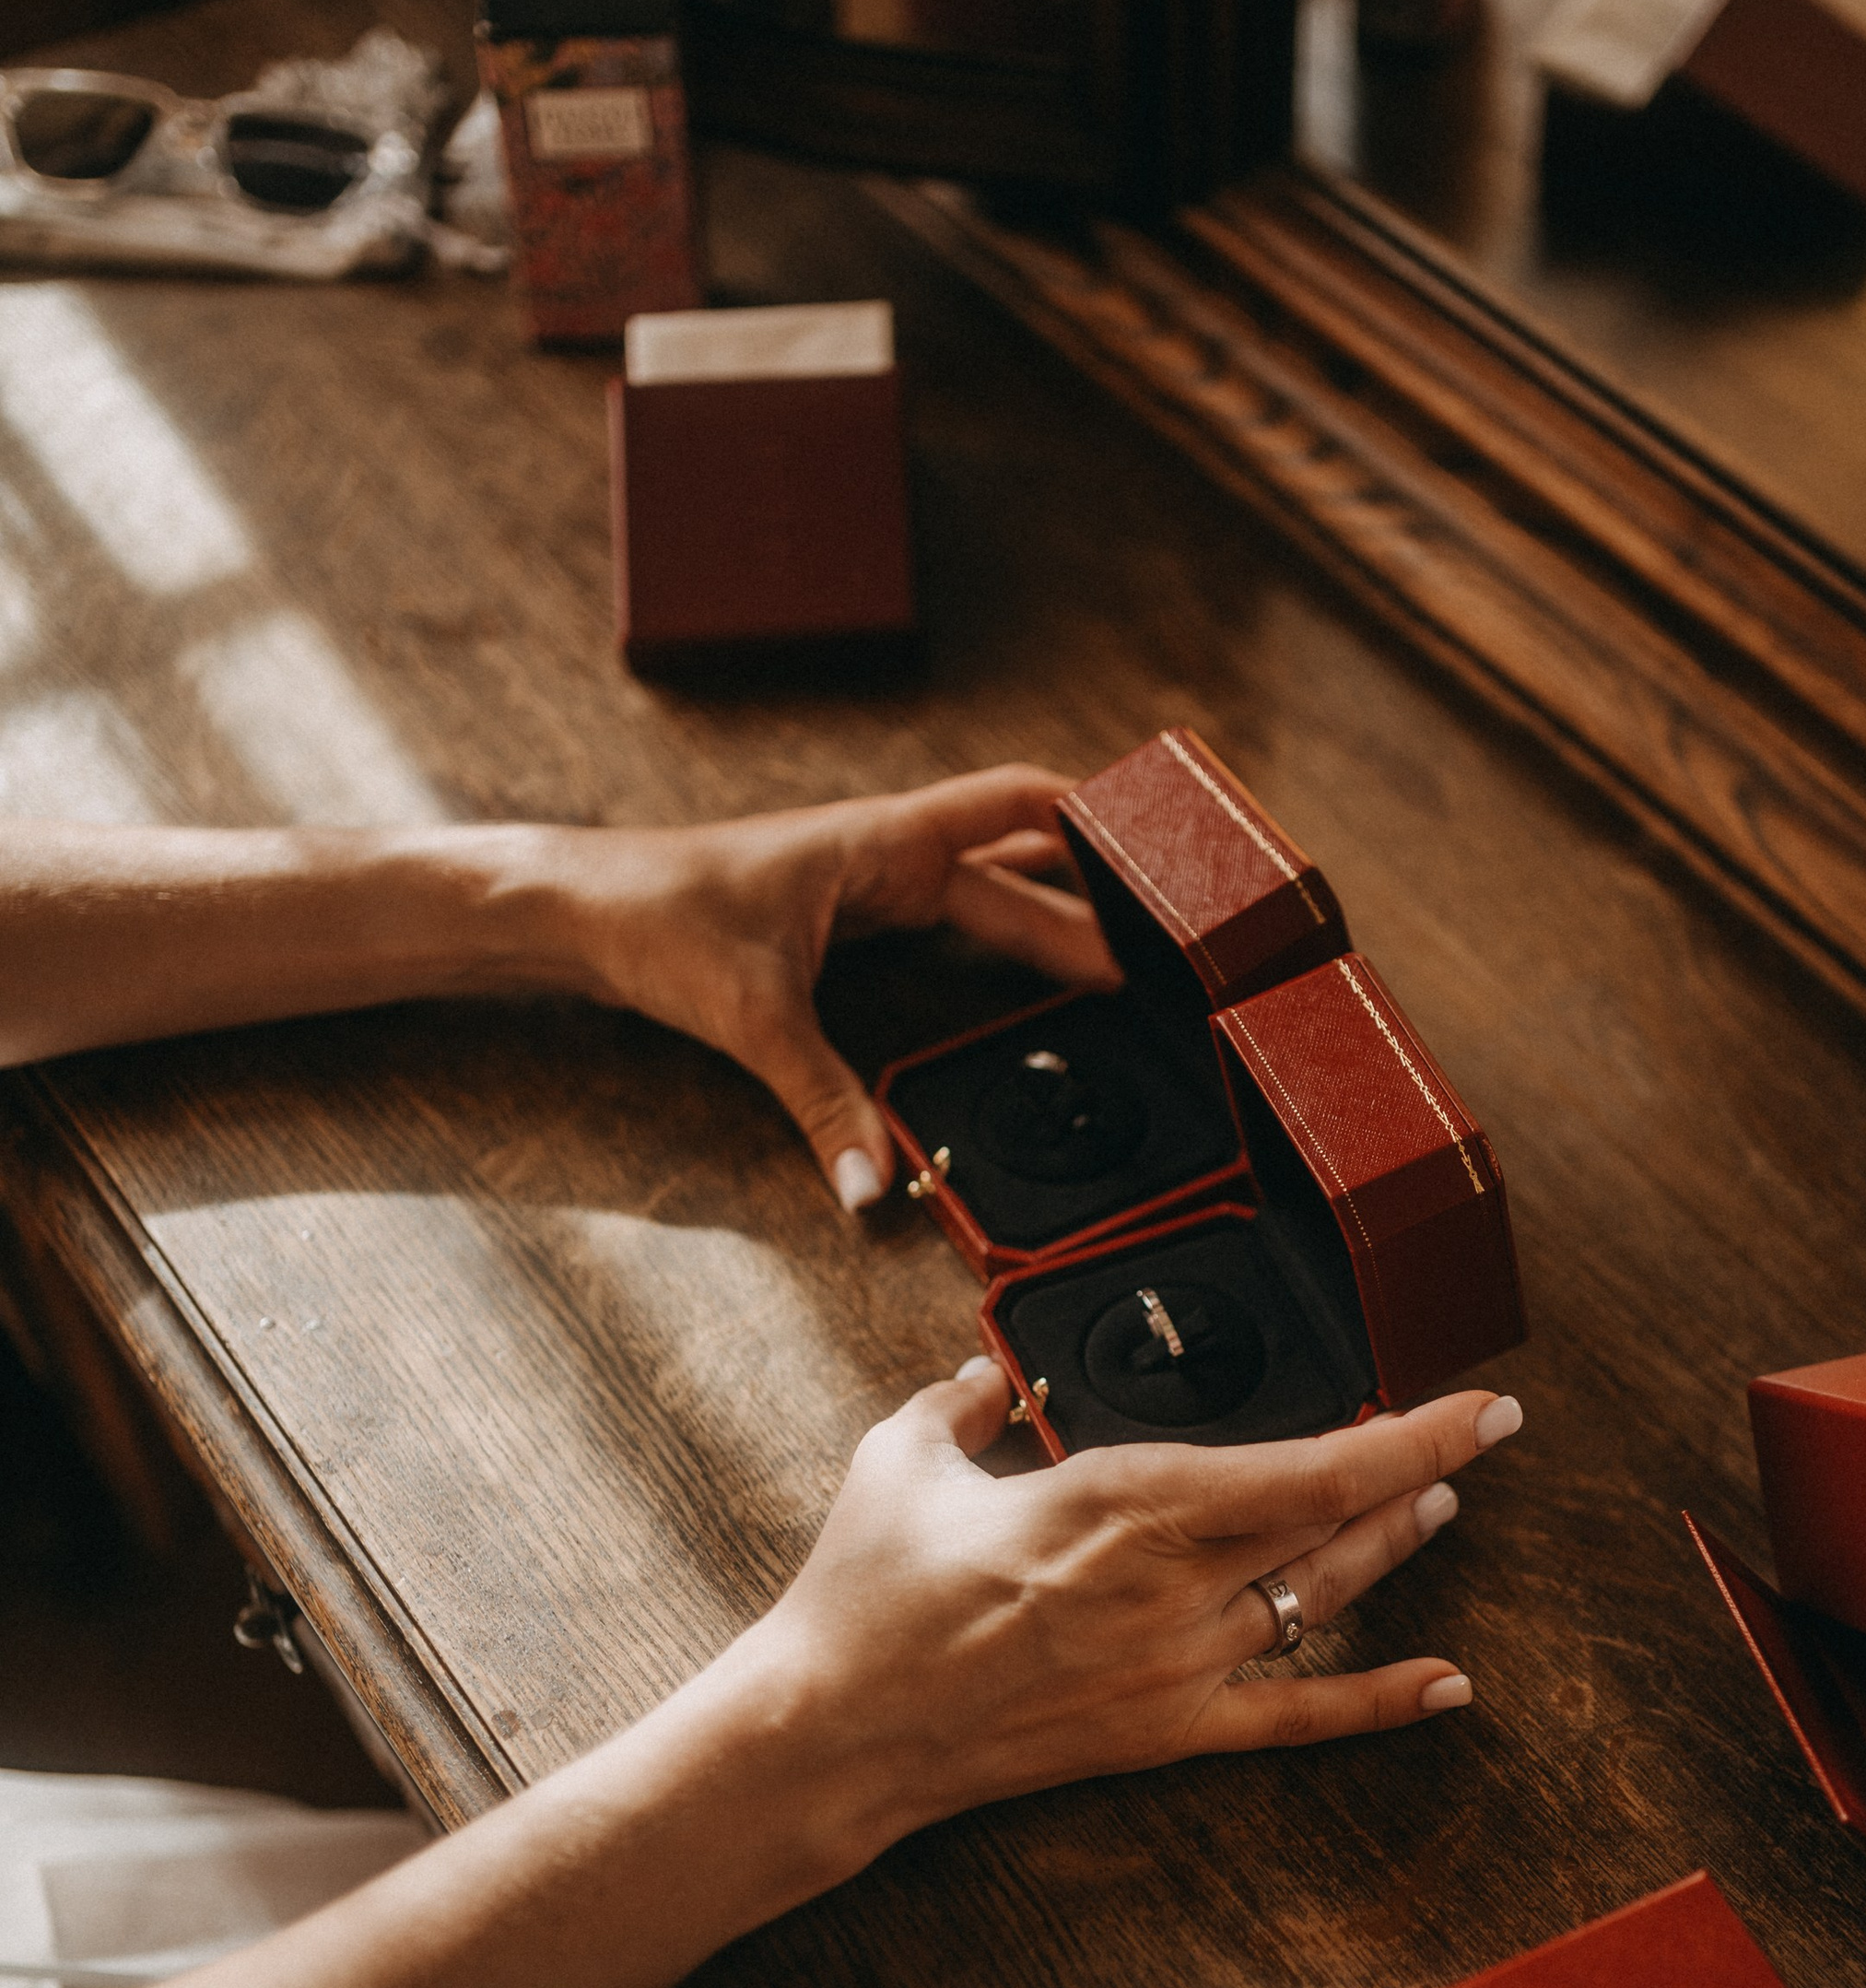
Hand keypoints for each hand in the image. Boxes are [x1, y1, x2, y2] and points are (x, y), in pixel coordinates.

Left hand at [548, 767, 1118, 1208]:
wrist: (575, 910)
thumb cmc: (653, 918)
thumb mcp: (752, 1016)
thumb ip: (822, 1102)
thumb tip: (872, 1183)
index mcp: (883, 842)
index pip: (1017, 804)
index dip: (1095, 817)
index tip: (1161, 846)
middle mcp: (886, 853)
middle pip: (1019, 870)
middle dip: (1093, 903)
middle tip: (1168, 951)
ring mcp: (867, 884)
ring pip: (986, 892)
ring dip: (1050, 918)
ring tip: (1125, 957)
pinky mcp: (845, 919)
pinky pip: (948, 917)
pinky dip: (997, 935)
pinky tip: (1026, 971)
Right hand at [647, 1369, 1525, 1921]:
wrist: (834, 1729)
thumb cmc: (866, 1590)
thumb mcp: (902, 1457)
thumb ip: (959, 1402)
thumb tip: (985, 1379)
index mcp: (1120, 1497)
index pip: (1303, 1463)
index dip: (1407, 1434)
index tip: (1476, 1408)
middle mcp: (1169, 1582)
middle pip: (1331, 1524)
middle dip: (1417, 1476)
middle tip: (1472, 1439)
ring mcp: (1175, 1666)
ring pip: (1321, 1600)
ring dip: (1388, 1551)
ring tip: (1439, 1510)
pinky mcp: (1164, 1733)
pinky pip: (1295, 1717)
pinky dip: (1379, 1701)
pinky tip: (1449, 1686)